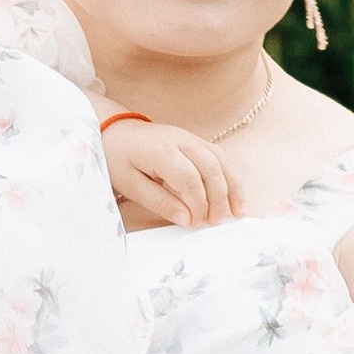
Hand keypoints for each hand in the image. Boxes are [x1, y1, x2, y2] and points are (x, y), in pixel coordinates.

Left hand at [101, 115, 243, 231]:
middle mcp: (181, 141)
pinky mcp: (196, 141)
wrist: (115, 130)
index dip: (197, 204)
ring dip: (233, 188)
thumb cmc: (119, 158)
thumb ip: (159, 202)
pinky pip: (220, 157)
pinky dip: (231, 177)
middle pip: (211, 169)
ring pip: (221, 161)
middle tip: (215, 223)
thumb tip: (186, 220)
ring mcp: (191, 138)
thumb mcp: (130, 185)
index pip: (190, 179)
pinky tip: (234, 196)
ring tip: (238, 213)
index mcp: (162, 151)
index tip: (195, 223)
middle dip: (218, 199)